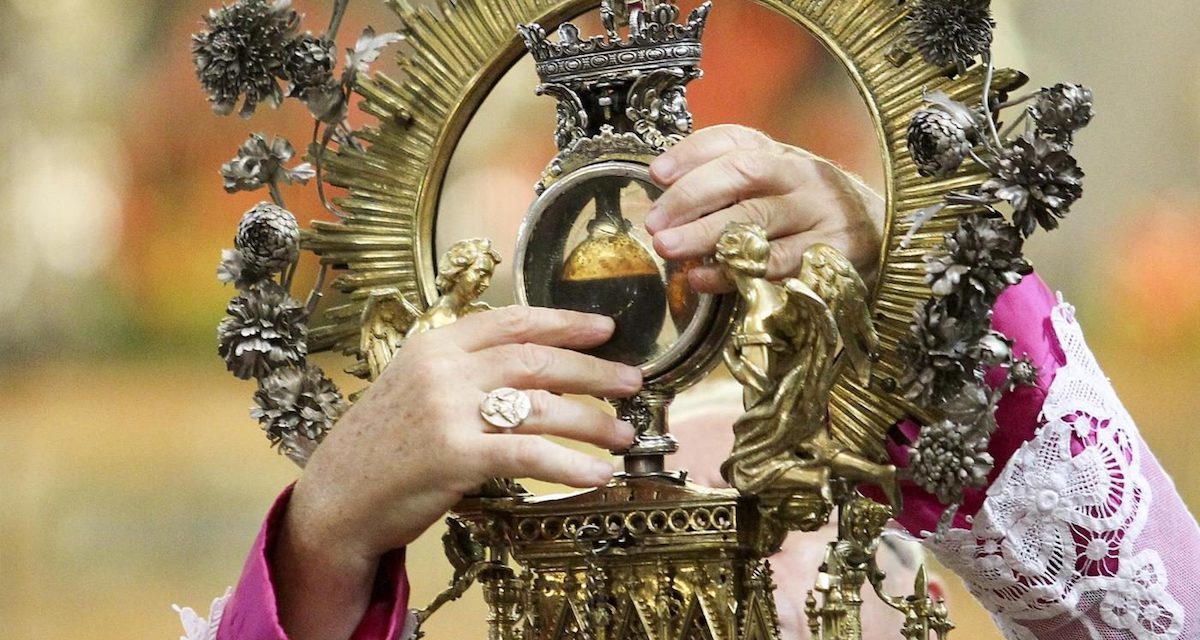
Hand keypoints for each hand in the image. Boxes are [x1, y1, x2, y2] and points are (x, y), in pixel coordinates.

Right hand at [273, 307, 640, 638]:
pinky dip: (571, 464)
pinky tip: (598, 474)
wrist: (336, 499)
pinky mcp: (455, 456)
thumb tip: (530, 365)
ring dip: (591, 421)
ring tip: (622, 433)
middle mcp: (444, 369)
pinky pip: (529, 455)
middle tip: (632, 381)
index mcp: (435, 344)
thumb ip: (463, 370)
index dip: (564, 322)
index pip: (513, 321)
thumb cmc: (381, 448)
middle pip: (537, 359)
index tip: (604, 329)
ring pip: (541, 406)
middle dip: (593, 370)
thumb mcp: (414, 388)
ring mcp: (448, 411)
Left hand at [645, 124, 883, 290]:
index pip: (733, 140)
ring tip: (667, 248)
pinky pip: (775, 265)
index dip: (692, 153)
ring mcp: (821, 214)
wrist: (881, 238)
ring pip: (757, 221)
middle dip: (692, 197)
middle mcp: (803, 176)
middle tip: (654, 222)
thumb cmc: (808, 215)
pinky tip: (702, 279)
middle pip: (743, 174)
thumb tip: (664, 188)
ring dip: (705, 235)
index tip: (656, 173)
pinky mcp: (834, 254)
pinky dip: (732, 274)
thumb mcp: (774, 189)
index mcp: (782, 155)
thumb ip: (727, 185)